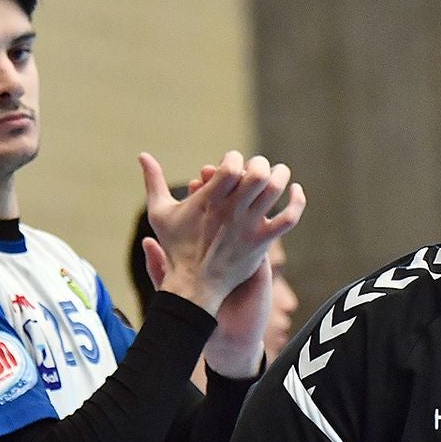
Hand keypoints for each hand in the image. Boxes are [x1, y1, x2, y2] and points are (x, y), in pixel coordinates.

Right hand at [138, 150, 304, 316]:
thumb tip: (142, 155)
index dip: (233, 158)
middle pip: (257, 174)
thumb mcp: (160, 213)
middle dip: (259, 163)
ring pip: (275, 191)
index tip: (230, 165)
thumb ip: (153, 181)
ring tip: (278, 173)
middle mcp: (232, 211)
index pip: (231, 165)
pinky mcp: (262, 242)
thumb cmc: (177, 248)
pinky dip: (297, 202)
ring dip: (280, 176)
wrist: (194, 287)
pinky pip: (289, 218)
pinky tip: (295, 192)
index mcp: (209, 200)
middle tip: (256, 168)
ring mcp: (250, 227)